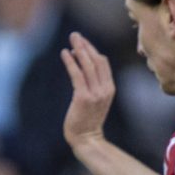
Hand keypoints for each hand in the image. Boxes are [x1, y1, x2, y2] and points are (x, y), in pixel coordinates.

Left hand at [59, 31, 116, 150]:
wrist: (87, 139)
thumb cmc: (88, 120)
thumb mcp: (96, 100)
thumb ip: (93, 85)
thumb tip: (81, 66)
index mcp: (110, 88)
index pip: (103, 63)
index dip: (92, 50)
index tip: (82, 42)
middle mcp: (105, 89)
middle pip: (96, 60)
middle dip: (85, 45)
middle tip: (75, 35)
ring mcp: (95, 93)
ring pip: (88, 65)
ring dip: (79, 50)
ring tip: (71, 39)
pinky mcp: (83, 97)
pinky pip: (77, 75)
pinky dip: (71, 62)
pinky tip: (64, 53)